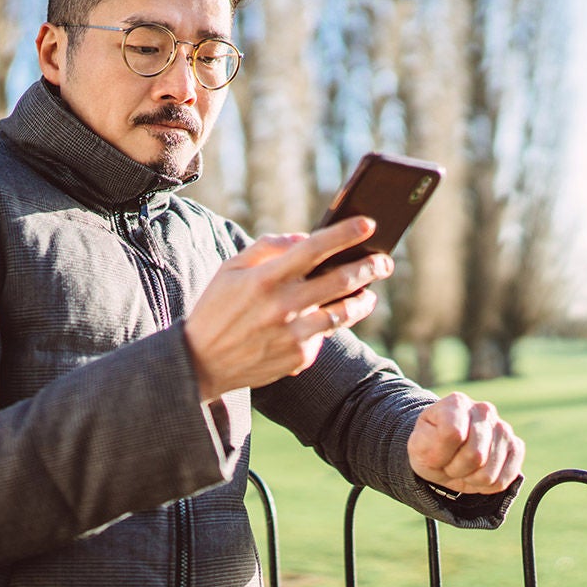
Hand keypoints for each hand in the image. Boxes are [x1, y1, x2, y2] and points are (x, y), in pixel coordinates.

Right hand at [184, 216, 394, 401]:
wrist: (202, 363)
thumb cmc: (217, 309)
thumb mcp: (230, 269)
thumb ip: (267, 248)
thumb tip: (303, 239)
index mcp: (264, 278)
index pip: (313, 248)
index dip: (344, 234)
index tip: (368, 223)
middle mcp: (282, 304)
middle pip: (340, 280)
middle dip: (369, 267)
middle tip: (384, 261)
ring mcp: (293, 333)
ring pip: (343, 311)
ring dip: (363, 299)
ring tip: (369, 293)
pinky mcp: (299, 357)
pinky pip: (325, 334)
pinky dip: (331, 323)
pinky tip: (332, 317)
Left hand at [407, 392, 523, 495]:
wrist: (442, 454)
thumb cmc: (429, 447)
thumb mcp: (418, 445)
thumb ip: (432, 441)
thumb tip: (458, 433)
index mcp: (458, 403)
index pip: (454, 434)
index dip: (441, 454)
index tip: (434, 452)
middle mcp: (484, 410)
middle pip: (475, 455)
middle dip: (456, 468)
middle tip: (449, 462)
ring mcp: (503, 428)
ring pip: (489, 473)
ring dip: (470, 478)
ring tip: (462, 467)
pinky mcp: (515, 447)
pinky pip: (503, 480)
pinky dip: (485, 485)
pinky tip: (477, 473)